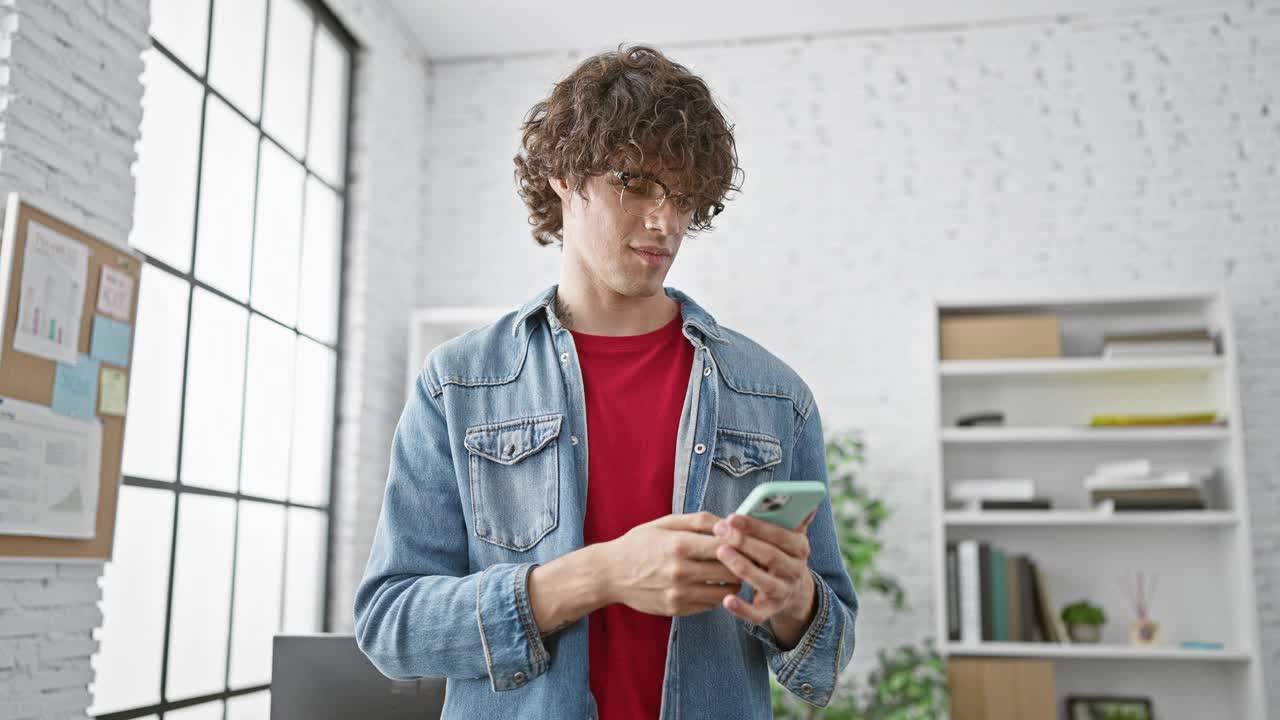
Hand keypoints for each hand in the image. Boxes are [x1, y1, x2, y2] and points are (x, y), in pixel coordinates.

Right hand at [602, 512, 743, 616]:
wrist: (610, 574)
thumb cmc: (639, 544)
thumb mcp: (665, 523)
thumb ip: (699, 520)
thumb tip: (729, 522)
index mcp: (680, 545)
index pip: (727, 545)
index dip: (743, 543)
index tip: (748, 542)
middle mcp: (681, 571)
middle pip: (731, 571)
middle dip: (743, 564)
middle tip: (747, 559)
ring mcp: (679, 594)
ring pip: (725, 592)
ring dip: (733, 583)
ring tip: (731, 573)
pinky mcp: (677, 610)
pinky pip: (710, 605)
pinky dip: (717, 596)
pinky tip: (712, 585)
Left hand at [713, 510, 817, 626]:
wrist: (792, 591)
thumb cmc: (781, 553)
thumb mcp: (790, 536)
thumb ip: (794, 520)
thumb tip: (809, 505)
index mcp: (800, 549)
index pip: (780, 535)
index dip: (756, 526)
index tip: (732, 517)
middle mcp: (794, 572)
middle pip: (770, 556)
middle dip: (744, 542)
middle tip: (720, 530)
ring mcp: (783, 593)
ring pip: (764, 582)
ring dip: (742, 567)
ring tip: (721, 552)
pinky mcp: (770, 611)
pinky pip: (757, 614)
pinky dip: (742, 608)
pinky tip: (727, 599)